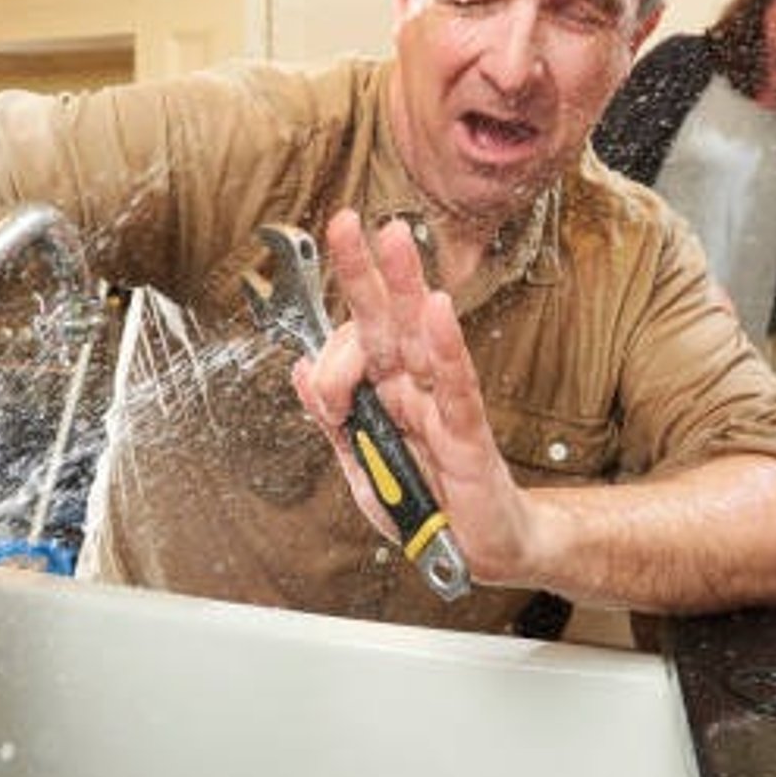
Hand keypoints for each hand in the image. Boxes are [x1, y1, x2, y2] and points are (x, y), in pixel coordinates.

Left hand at [289, 210, 535, 585]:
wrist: (476, 554)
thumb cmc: (426, 506)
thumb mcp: (360, 466)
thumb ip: (331, 418)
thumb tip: (299, 367)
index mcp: (384, 395)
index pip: (350, 352)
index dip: (327, 358)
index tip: (317, 384)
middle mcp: (413, 390)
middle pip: (383, 321)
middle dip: (364, 272)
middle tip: (347, 222)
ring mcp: (441, 406)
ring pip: (419, 338)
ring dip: (406, 286)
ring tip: (394, 238)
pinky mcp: (467, 434)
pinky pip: (455, 386)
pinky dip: (445, 348)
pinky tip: (437, 310)